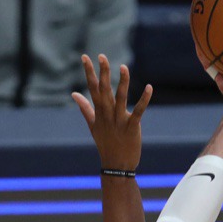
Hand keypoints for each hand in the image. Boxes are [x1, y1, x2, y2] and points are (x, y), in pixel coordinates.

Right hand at [71, 54, 151, 170]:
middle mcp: (107, 114)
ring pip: (120, 98)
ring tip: (124, 67)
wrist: (116, 165)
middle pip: (104, 90)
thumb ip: (84, 108)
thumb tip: (74, 94)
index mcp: (99, 112)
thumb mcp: (92, 125)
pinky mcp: (132, 127)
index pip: (92, 88)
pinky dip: (144, 100)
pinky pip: (138, 111)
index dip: (89, 72)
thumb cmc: (105, 144)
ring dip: (122, 82)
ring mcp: (119, 121)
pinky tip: (149, 88)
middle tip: (102, 56)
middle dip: (103, 73)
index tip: (85, 57)